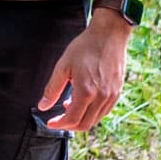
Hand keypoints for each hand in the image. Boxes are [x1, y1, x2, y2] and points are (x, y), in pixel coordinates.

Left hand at [36, 8, 132, 136]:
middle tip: (58, 118)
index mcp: (86, 91)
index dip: (60, 124)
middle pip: (85, 124)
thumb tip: (43, 106)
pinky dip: (92, 112)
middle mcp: (101, 97)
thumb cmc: (85, 47)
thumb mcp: (63, 66)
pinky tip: (83, 101)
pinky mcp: (117, 91)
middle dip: (69, 125)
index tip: (50, 123)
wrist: (109, 34)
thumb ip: (52, 89)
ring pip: (96, 119)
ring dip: (81, 119)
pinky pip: (104, 111)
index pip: (72, 119)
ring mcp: (112, 95)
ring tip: (69, 106)